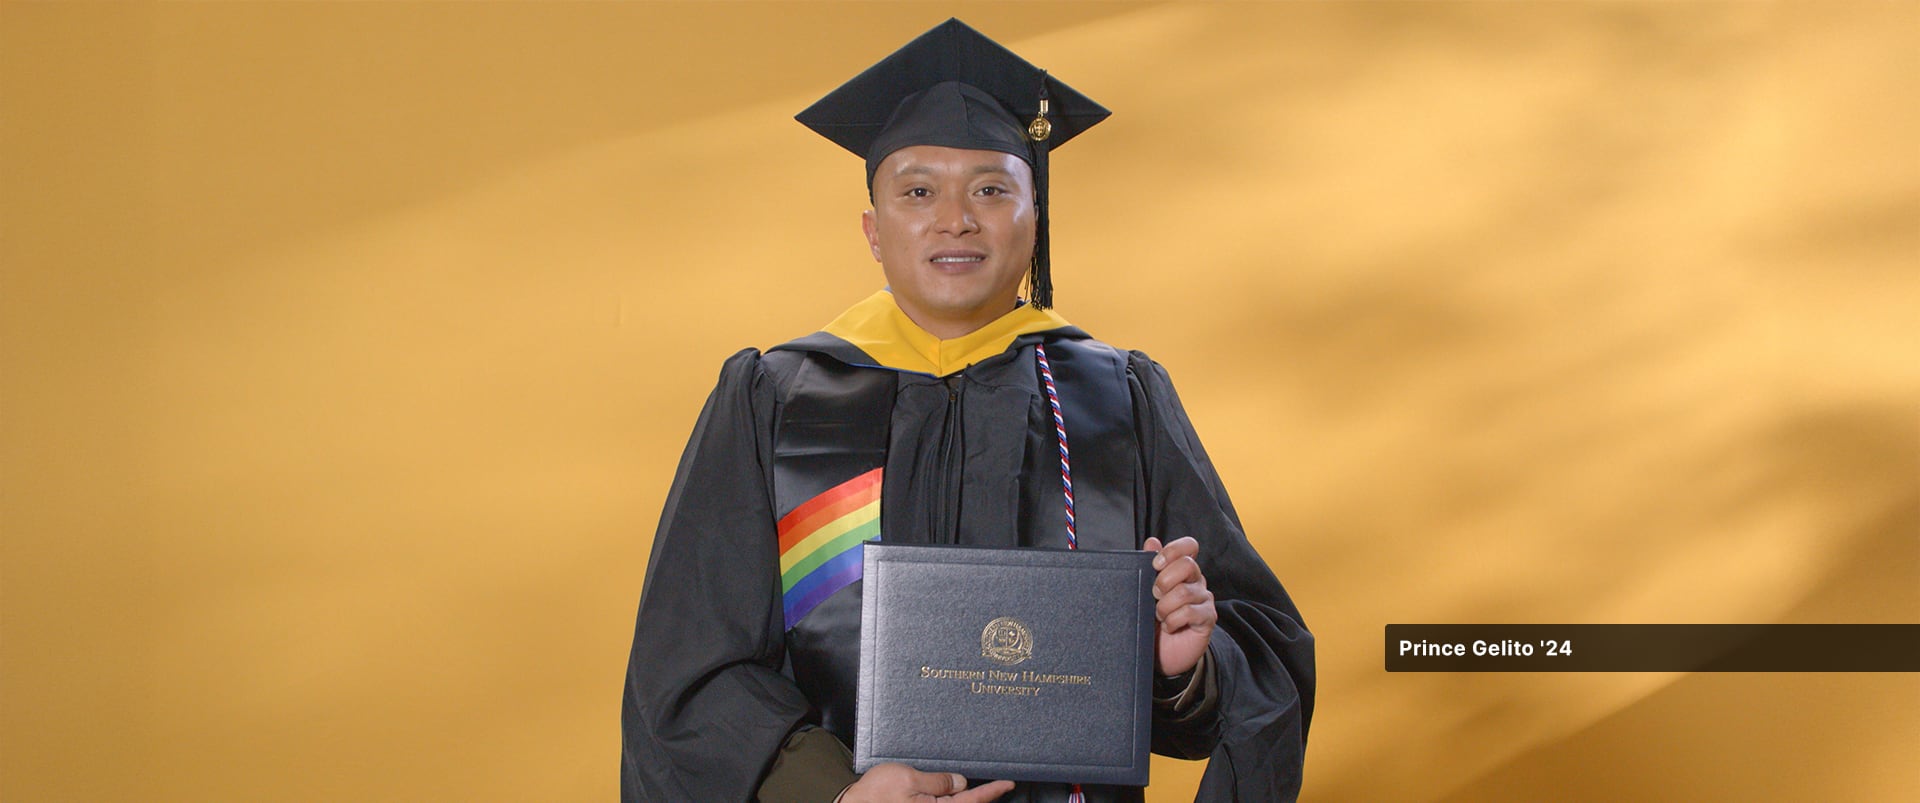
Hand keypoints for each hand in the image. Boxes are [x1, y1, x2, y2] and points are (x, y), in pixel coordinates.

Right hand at [835, 763, 1013, 802]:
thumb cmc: (874, 795)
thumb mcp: (908, 779)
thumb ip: (937, 782)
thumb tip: (960, 783)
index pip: (973, 802)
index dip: (992, 791)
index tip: (1008, 783)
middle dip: (979, 795)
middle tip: (994, 782)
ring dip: (961, 795)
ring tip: (965, 782)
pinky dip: (946, 796)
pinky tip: (945, 788)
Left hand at [1144, 536, 1215, 676]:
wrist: (1162, 653)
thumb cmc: (1154, 620)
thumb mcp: (1146, 593)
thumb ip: (1149, 567)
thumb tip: (1152, 542)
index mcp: (1182, 570)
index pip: (1189, 547)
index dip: (1173, 550)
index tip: (1155, 564)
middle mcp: (1196, 581)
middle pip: (1187, 565)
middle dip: (1164, 581)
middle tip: (1154, 595)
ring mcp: (1204, 599)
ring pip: (1184, 592)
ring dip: (1164, 606)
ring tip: (1160, 616)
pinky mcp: (1207, 618)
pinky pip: (1190, 612)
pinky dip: (1173, 620)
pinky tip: (1169, 626)